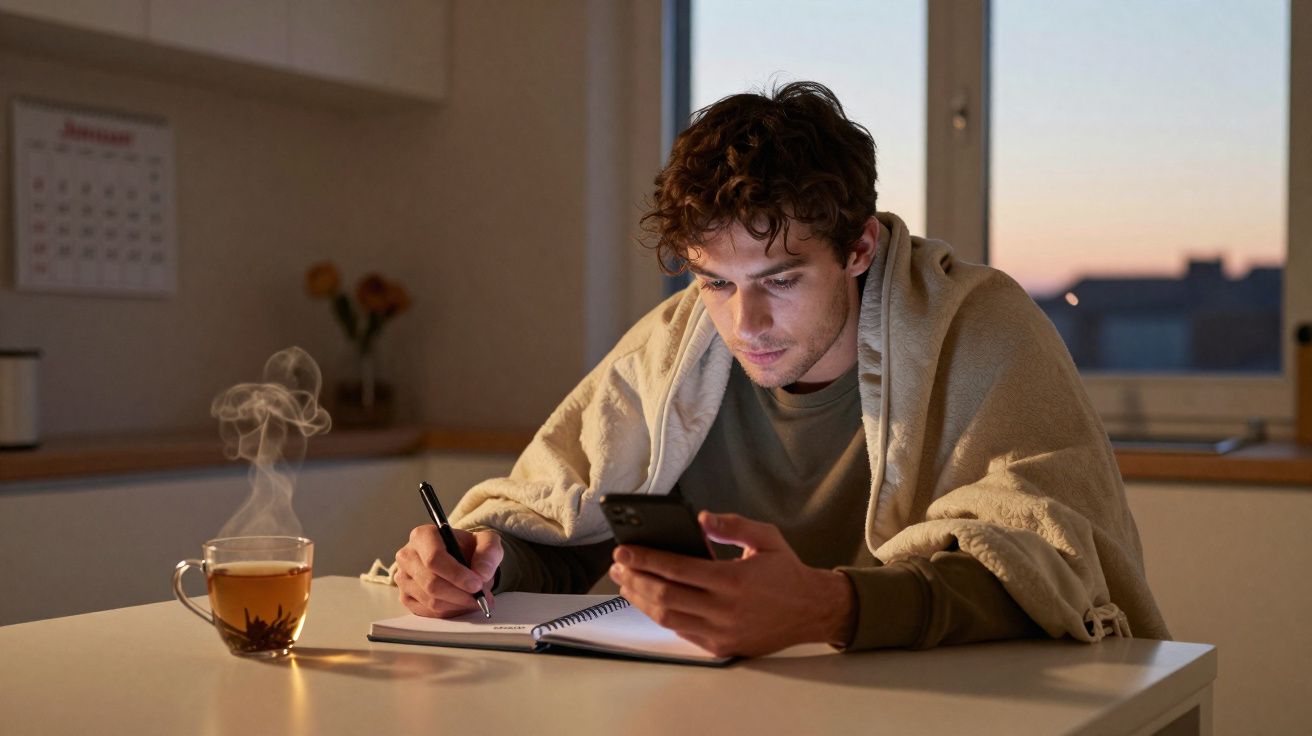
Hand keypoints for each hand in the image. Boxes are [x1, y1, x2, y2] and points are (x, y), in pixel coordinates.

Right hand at [394, 525, 501, 617]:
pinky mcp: (406, 597)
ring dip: (457, 604)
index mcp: (423, 536)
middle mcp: (408, 556)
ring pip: (430, 600)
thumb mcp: (486, 541)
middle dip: (460, 594)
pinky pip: (427, 612)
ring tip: (475, 600)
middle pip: (431, 583)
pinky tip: (461, 604)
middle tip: (481, 597)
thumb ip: (488, 553)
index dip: (456, 575)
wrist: (460, 557)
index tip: (477, 584)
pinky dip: (449, 612)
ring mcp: (403, 578)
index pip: (434, 558)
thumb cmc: (468, 548)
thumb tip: (482, 574)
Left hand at [608, 512, 854, 657]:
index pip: (677, 569)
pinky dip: (661, 616)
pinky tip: (650, 601)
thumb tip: (700, 520)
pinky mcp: (722, 647)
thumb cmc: (787, 572)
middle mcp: (725, 610)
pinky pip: (682, 633)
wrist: (813, 611)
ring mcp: (722, 633)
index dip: (646, 560)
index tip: (624, 551)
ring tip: (626, 583)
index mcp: (734, 581)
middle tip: (617, 566)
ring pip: (668, 618)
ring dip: (641, 600)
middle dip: (635, 579)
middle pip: (665, 596)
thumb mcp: (766, 537)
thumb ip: (733, 525)